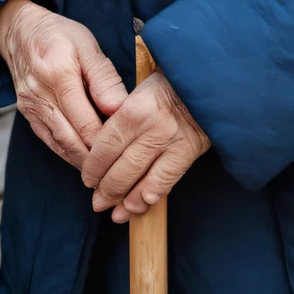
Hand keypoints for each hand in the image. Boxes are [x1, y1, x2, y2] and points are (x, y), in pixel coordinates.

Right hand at [0, 0, 126, 167]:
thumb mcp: (88, 44)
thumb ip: (104, 78)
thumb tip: (119, 109)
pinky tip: (87, 157)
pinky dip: (70, 153)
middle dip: (98, 159)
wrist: (20, 32)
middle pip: (73, 141)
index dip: (108, 141)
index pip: (87, 123)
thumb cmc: (59, 35)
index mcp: (59, 74)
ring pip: (61, 147)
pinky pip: (50, 143)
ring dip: (84, 161)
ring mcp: (31, 108)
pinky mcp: (27, 116)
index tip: (129, 147)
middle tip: (122, 167)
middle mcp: (41, 96)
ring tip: (108, 168)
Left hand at [82, 69, 209, 222]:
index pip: (105, 146)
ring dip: (126, 201)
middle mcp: (150, 127)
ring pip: (141, 180)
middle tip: (98, 202)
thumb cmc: (168, 81)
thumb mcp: (139, 89)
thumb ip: (122, 115)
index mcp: (133, 108)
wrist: (206, 80)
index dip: (94, 167)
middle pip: (120, 168)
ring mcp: (171, 141)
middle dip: (106, 190)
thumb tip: (100, 145)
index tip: (87, 179)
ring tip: (116, 213)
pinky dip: (151, 196)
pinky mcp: (188, 151)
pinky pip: (166, 181)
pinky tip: (141, 206)